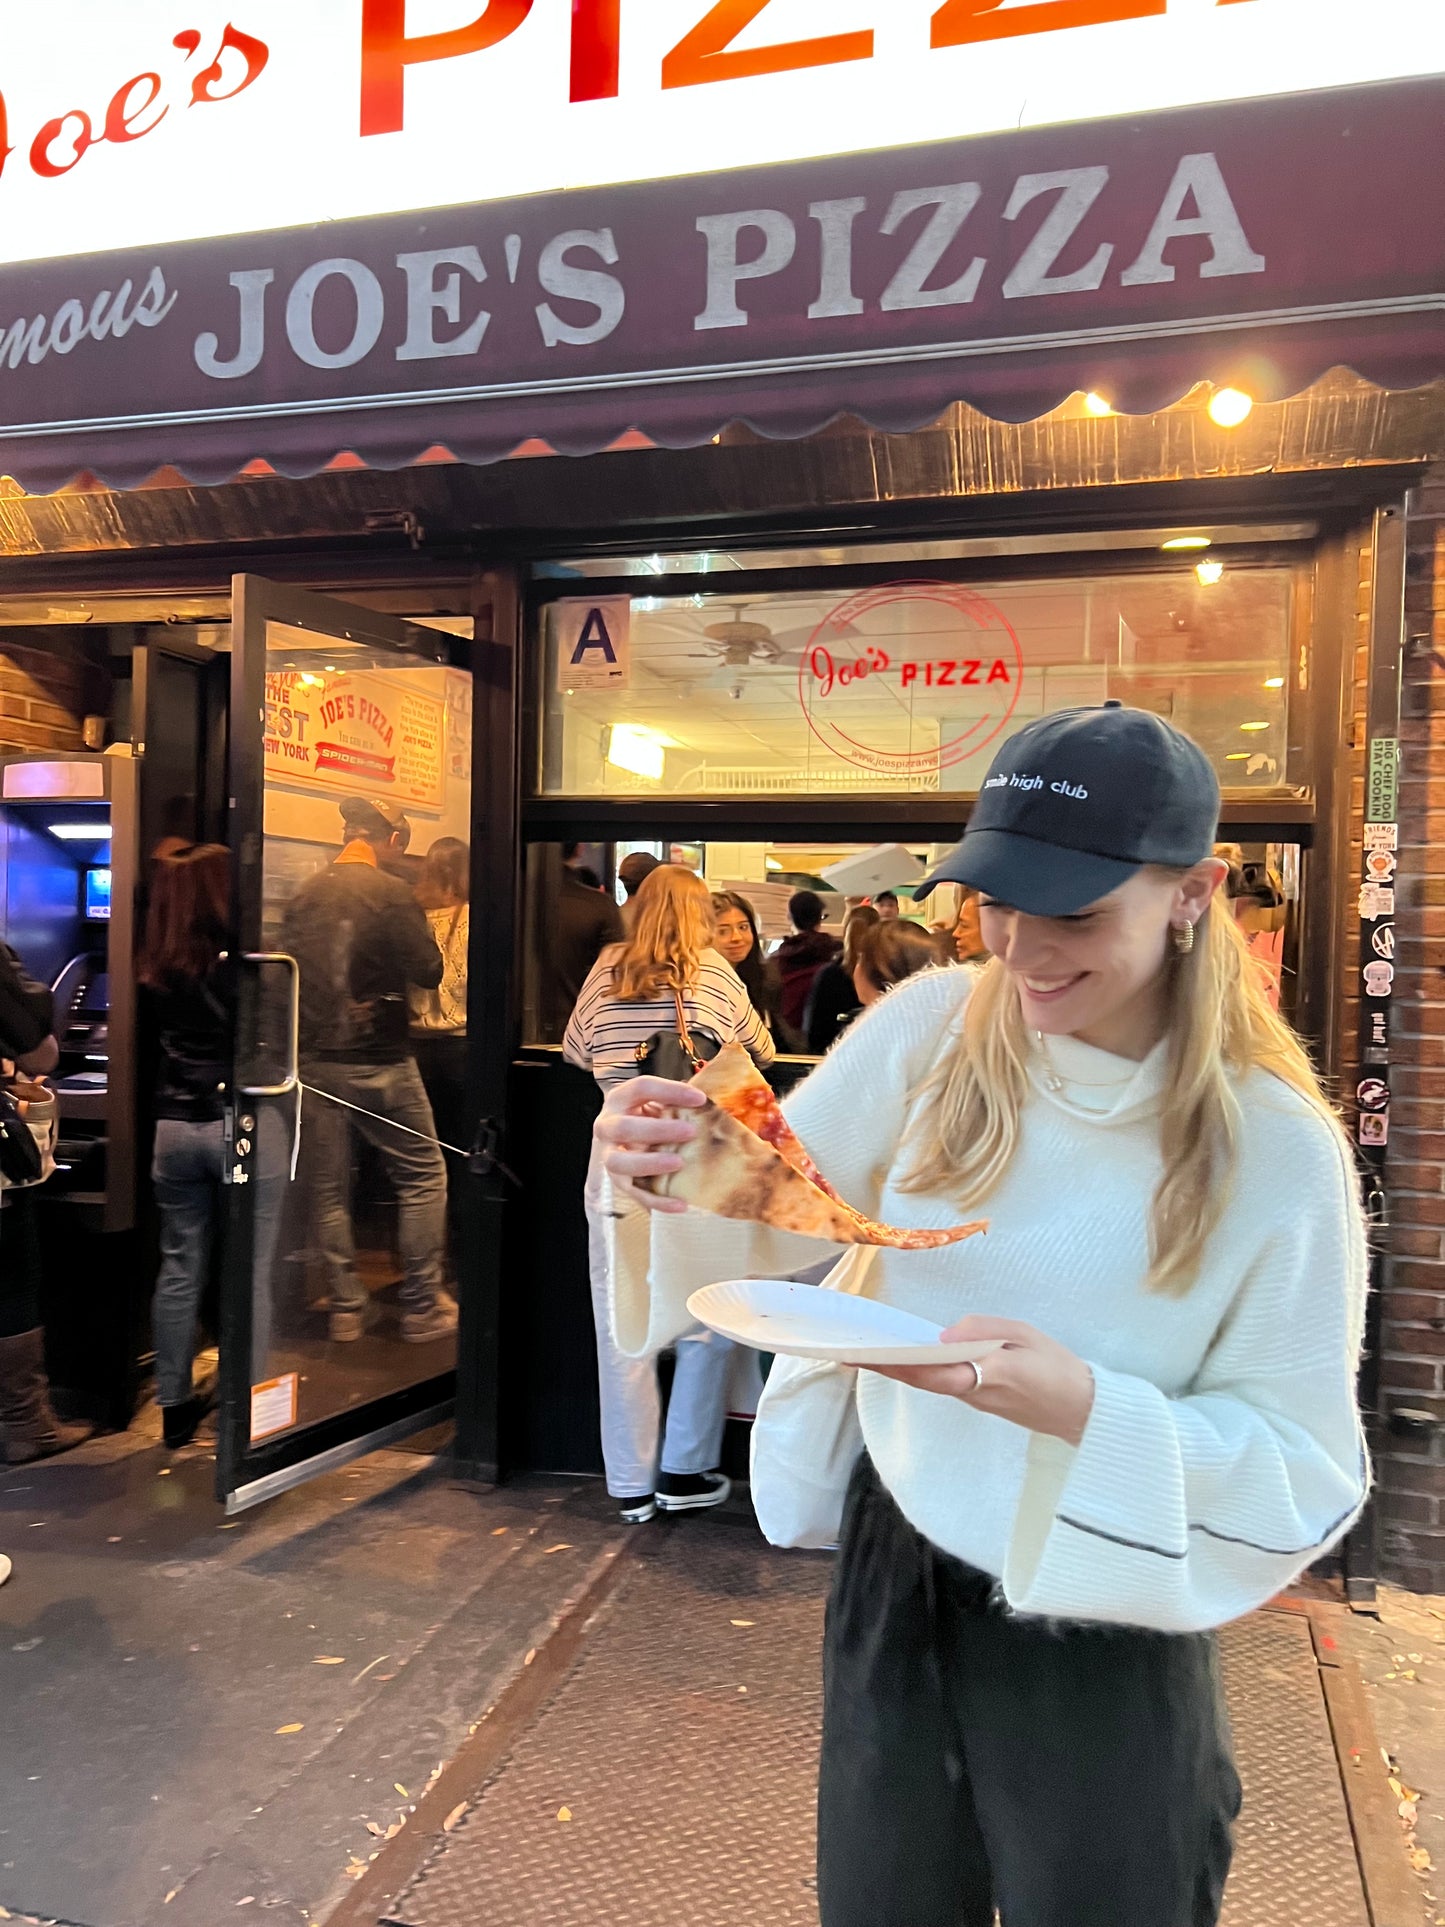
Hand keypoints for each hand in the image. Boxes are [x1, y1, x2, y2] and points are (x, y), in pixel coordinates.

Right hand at [594, 1076, 706, 1212]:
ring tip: (679, 1163)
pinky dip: (656, 1201)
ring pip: (619, 1163)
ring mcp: (609, 1155)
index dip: (670, 1091)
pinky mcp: (618, 1180)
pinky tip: (681, 1204)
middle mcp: (608, 1126)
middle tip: (690, 1132)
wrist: (627, 1137)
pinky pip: (634, 1193)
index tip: (700, 1099)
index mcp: (620, 1099)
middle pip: (624, 1127)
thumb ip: (678, 1103)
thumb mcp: (659, 1103)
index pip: (641, 1088)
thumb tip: (712, 1107)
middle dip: (657, 1130)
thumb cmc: (650, 1116)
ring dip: (649, 1163)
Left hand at [857, 1316, 1095, 1445]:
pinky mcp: (982, 1400)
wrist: (1086, 1410)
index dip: (892, 1363)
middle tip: (848, 1354)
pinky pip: (946, 1383)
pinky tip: (911, 1356)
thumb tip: (945, 1334)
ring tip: (871, 1350)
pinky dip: (922, 1370)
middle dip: (885, 1366)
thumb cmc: (1059, 1369)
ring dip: (901, 1368)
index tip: (861, 1355)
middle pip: (921, 1378)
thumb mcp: (1026, 1336)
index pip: (927, 1371)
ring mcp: (976, 1400)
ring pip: (931, 1382)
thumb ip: (985, 1330)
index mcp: (984, 1375)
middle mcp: (973, 1392)